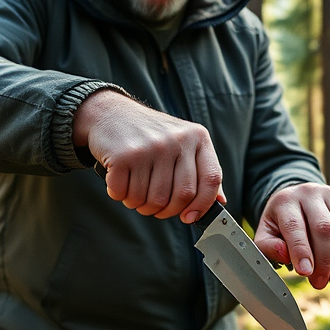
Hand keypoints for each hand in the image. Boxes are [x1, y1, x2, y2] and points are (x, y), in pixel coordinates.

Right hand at [74, 89, 224, 221]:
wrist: (110, 112)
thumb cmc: (149, 135)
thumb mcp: (183, 143)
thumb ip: (201, 171)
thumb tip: (219, 203)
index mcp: (197, 138)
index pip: (211, 179)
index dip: (203, 205)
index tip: (190, 217)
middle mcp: (176, 140)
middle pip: (181, 196)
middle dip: (166, 211)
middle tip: (155, 207)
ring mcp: (150, 147)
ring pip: (152, 200)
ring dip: (140, 204)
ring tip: (135, 191)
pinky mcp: (124, 155)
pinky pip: (125, 194)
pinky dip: (121, 196)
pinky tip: (120, 182)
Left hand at [254, 183, 329, 289]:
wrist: (298, 200)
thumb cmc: (281, 222)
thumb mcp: (266, 233)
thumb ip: (268, 246)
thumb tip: (285, 254)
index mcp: (286, 201)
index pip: (295, 226)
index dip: (301, 251)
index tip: (306, 273)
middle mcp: (311, 193)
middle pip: (324, 228)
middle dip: (324, 261)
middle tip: (320, 283)